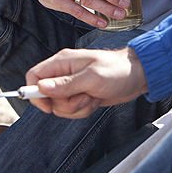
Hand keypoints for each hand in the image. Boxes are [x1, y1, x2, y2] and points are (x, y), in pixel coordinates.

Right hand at [26, 47, 147, 118]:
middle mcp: (64, 73)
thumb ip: (66, 84)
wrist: (137, 76)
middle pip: (47, 97)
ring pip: (60, 106)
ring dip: (77, 107)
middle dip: (66, 103)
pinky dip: (84, 110)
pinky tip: (95, 100)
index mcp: (62, 62)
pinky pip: (72, 110)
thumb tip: (42, 88)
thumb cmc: (118, 70)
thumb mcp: (92, 78)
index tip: (49, 105)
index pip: (34, 76)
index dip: (35, 93)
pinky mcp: (80, 96)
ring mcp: (72, 86)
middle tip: (84, 95)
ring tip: (92, 96)